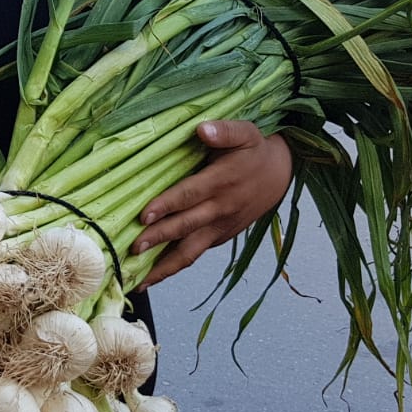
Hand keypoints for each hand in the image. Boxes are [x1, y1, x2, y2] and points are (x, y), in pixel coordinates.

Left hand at [132, 121, 290, 288]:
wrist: (280, 175)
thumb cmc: (255, 151)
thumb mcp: (246, 133)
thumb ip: (224, 131)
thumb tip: (202, 129)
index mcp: (222, 182)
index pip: (189, 195)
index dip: (166, 205)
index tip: (144, 215)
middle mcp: (220, 209)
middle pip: (185, 227)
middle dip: (158, 239)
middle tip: (131, 250)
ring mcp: (220, 227)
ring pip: (190, 252)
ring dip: (164, 268)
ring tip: (139, 282)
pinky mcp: (219, 237)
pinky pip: (194, 254)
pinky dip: (173, 266)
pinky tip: (152, 275)